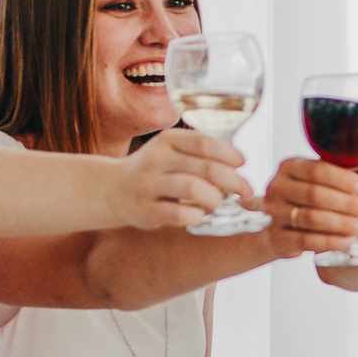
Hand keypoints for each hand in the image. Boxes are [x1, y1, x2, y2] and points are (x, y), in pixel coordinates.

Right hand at [100, 129, 252, 229]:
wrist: (111, 189)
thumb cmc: (154, 171)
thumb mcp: (170, 151)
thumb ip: (199, 154)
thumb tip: (239, 166)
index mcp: (167, 140)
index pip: (204, 142)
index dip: (229, 153)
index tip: (243, 163)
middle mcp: (157, 159)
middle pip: (206, 168)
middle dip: (234, 181)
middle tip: (246, 191)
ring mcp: (149, 185)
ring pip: (194, 189)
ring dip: (215, 199)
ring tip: (217, 204)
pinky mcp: (145, 210)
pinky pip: (179, 214)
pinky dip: (196, 216)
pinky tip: (198, 215)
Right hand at [257, 159, 357, 256]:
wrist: (283, 228)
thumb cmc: (311, 200)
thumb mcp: (327, 184)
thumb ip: (354, 182)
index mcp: (290, 166)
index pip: (317, 170)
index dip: (344, 181)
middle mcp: (277, 187)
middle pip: (315, 195)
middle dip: (347, 204)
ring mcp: (274, 213)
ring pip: (311, 218)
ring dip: (342, 224)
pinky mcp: (277, 237)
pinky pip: (305, 240)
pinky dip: (330, 241)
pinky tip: (348, 241)